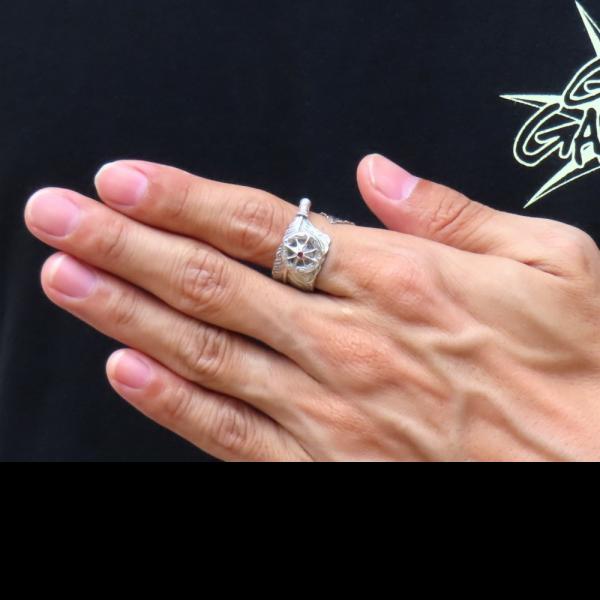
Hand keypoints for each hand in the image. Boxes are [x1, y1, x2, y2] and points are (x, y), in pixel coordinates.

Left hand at [24, 154, 599, 460]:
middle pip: (211, 282)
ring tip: (65, 280)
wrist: (599, 467)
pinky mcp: (330, 468)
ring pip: (206, 353)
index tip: (124, 180)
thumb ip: (452, 215)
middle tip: (58, 216)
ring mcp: (332, 411)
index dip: (184, 199)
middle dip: (125, 244)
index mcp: (398, 281)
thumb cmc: (583, 370)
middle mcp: (350, 343)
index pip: (262, 225)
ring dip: (126, 313)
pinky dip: (174, 402)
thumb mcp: (553, 262)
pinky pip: (235, 432)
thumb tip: (380, 174)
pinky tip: (126, 371)